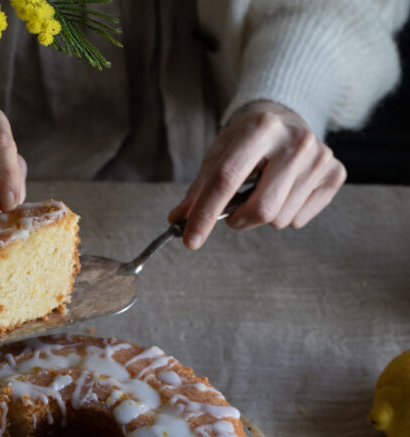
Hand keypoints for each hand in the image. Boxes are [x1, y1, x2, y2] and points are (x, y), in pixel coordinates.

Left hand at [168, 101, 346, 248]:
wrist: (283, 119)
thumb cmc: (245, 142)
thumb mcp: (217, 156)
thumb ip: (197, 191)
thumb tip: (177, 222)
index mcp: (260, 129)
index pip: (227, 180)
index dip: (205, 214)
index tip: (189, 240)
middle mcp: (296, 140)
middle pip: (261, 209)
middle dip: (238, 221)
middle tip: (233, 212)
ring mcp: (321, 157)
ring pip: (279, 219)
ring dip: (261, 217)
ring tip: (262, 192)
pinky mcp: (336, 174)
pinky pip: (298, 220)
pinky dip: (284, 215)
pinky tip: (285, 192)